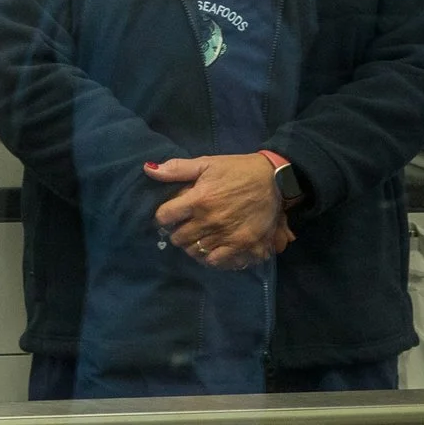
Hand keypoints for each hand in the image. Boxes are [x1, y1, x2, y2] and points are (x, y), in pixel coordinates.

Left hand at [148, 153, 286, 270]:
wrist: (274, 180)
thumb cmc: (237, 170)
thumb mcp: (207, 163)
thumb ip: (177, 169)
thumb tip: (148, 170)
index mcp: (198, 199)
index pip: (164, 217)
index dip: (164, 216)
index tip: (170, 215)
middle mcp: (210, 220)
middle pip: (178, 238)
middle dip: (177, 232)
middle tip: (185, 226)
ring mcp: (226, 235)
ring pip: (195, 251)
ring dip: (192, 245)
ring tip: (199, 236)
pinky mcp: (243, 245)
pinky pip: (217, 261)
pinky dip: (211, 257)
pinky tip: (212, 248)